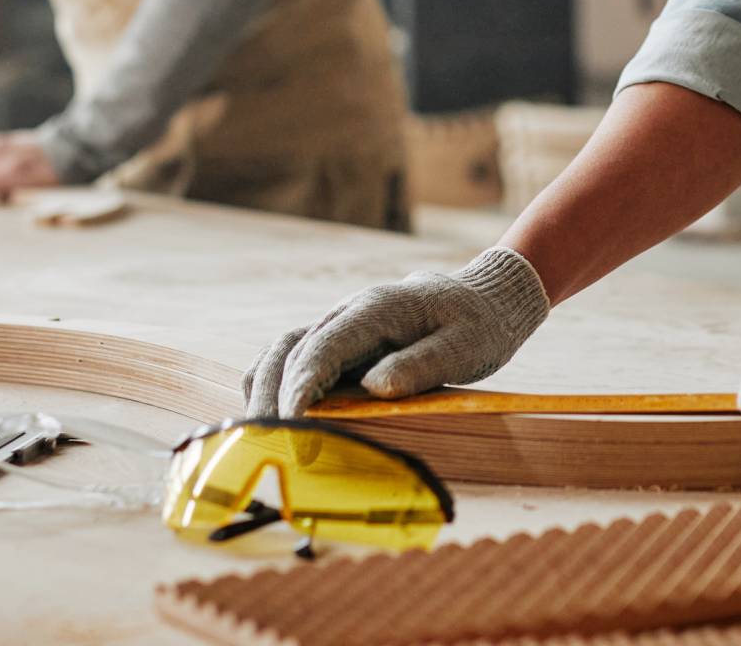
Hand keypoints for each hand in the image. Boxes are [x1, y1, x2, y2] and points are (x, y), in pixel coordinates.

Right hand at [242, 248, 550, 416]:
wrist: (483, 298)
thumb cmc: (477, 324)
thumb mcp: (465, 346)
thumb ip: (421, 364)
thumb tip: (374, 387)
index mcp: (376, 310)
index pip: (323, 348)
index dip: (300, 387)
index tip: (287, 425)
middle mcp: (348, 313)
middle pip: (292, 351)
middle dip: (273, 396)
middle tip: (265, 442)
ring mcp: (341, 325)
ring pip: (284, 350)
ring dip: (265, 388)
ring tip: (256, 433)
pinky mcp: (341, 341)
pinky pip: (295, 356)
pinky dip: (274, 382)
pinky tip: (267, 412)